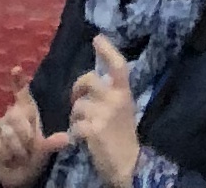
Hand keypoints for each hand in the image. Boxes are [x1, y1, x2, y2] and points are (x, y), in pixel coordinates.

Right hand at [0, 70, 60, 184]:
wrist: (17, 176)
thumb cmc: (32, 156)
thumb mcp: (44, 150)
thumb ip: (52, 143)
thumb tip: (67, 138)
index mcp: (26, 112)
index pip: (21, 92)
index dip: (18, 80)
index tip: (16, 69)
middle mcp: (11, 114)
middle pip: (15, 115)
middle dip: (25, 134)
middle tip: (29, 146)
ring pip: (8, 133)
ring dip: (17, 149)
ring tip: (20, 155)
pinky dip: (6, 155)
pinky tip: (8, 158)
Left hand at [66, 34, 140, 187]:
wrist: (130, 166)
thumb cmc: (125, 138)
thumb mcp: (124, 111)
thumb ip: (112, 96)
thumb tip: (94, 84)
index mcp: (124, 93)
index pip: (118, 65)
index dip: (107, 50)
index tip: (97, 39)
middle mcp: (115, 99)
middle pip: (88, 80)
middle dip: (77, 87)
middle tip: (75, 98)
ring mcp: (103, 114)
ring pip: (78, 105)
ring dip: (75, 116)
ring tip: (82, 126)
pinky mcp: (93, 130)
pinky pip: (75, 125)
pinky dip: (74, 133)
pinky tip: (80, 139)